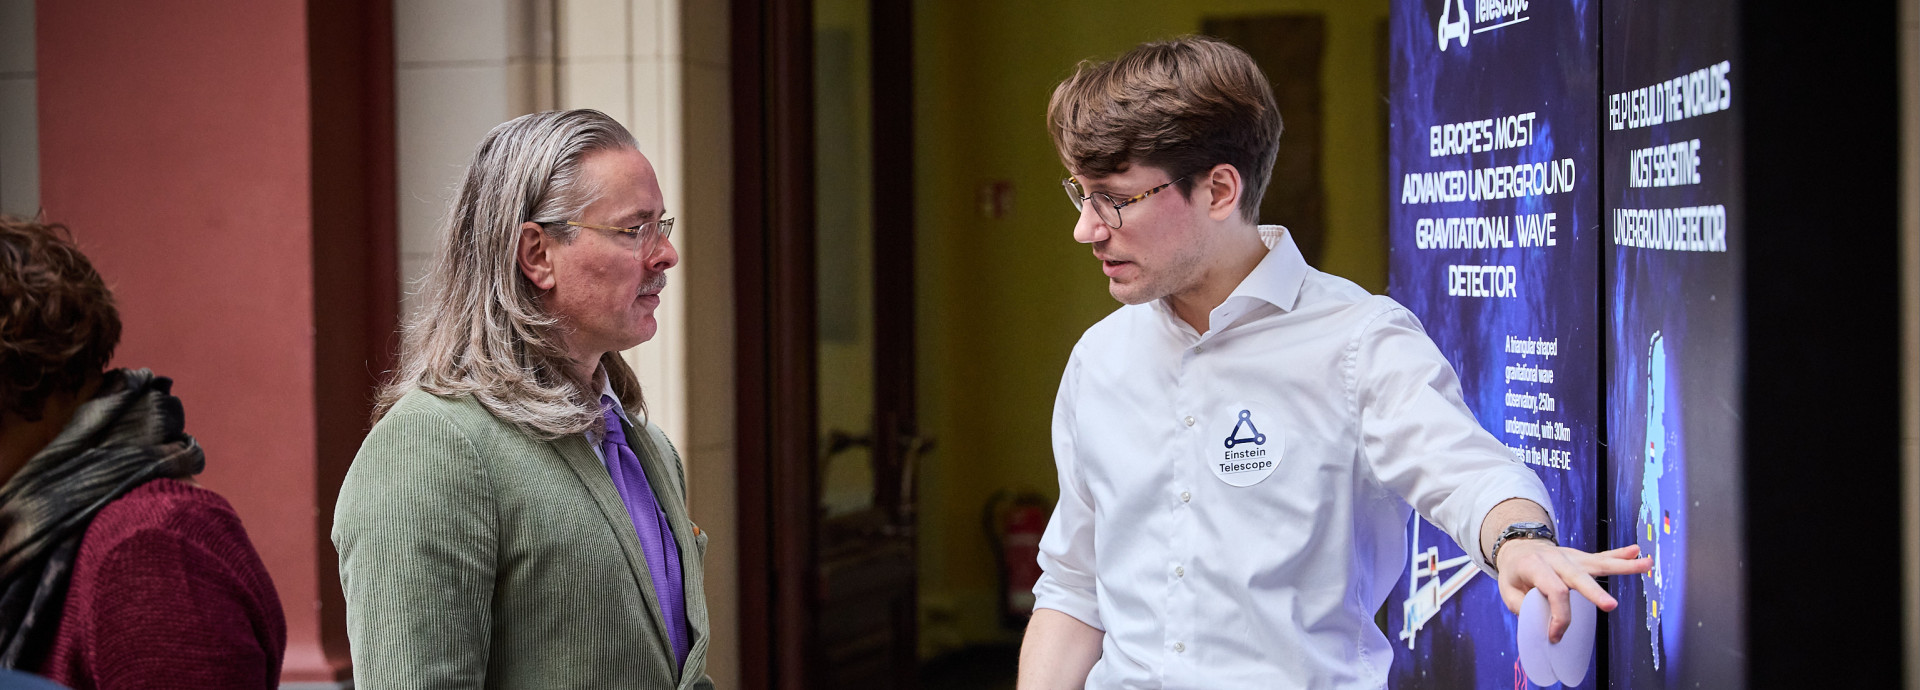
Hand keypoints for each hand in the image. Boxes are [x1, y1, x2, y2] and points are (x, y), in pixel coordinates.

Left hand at [1494, 540, 1650, 642]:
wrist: (1518, 547)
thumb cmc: (1515, 572)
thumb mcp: (1507, 588)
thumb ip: (1521, 605)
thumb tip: (1541, 622)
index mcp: (1535, 565)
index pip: (1553, 591)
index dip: (1558, 616)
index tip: (1555, 635)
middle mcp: (1557, 559)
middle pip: (1578, 577)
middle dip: (1594, 593)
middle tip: (1610, 606)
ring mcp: (1571, 557)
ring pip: (1598, 563)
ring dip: (1623, 565)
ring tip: (1645, 564)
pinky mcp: (1581, 559)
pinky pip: (1602, 558)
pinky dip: (1620, 556)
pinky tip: (1637, 554)